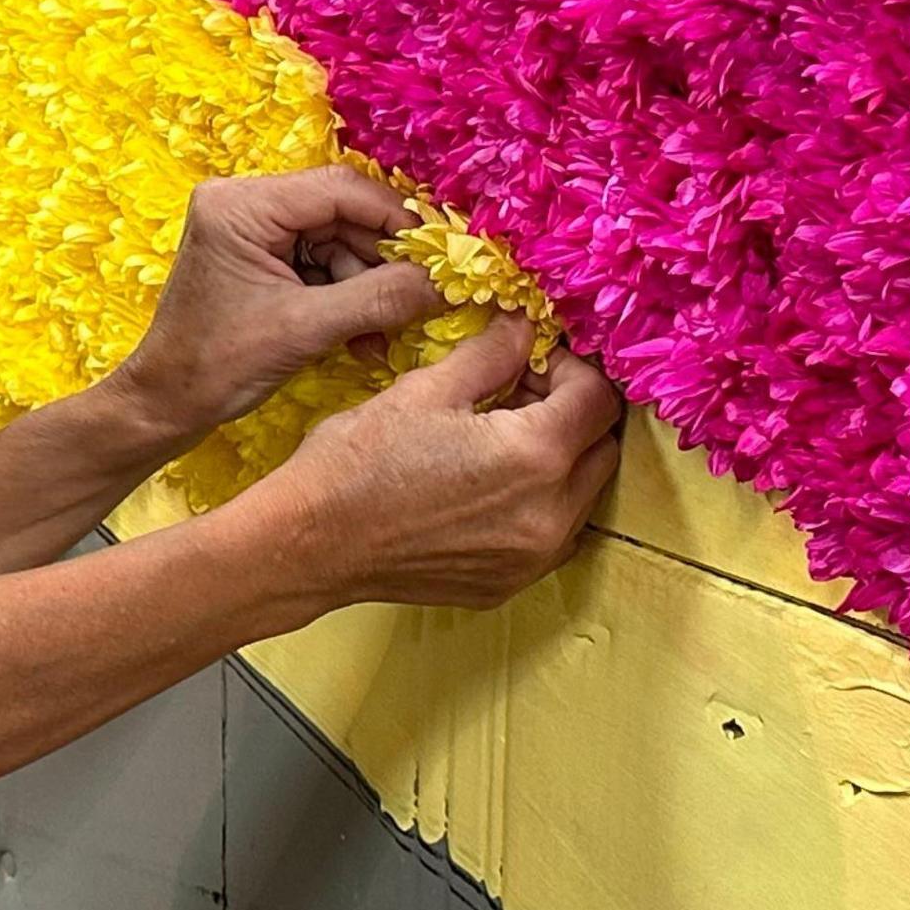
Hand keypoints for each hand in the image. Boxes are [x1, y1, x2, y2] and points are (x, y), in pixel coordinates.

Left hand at [116, 170, 450, 438]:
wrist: (166, 405)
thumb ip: (379, 299)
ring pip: (340, 243)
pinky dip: (347, 299)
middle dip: (382, 262)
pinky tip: (363, 336)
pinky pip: (322, 265)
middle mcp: (245, 205)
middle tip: (422, 298)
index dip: (398, 220)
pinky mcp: (262, 259)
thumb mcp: (305, 330)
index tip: (442, 252)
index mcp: (242, 206)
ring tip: (380, 333)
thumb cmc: (215, 367)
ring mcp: (253, 231)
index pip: (340, 189)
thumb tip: (446, 284)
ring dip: (368, 288)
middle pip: (344, 215)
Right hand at [249, 314, 621, 617]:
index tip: (534, 358)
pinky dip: (537, 504)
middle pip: (602, 449)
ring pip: (582, 495)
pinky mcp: (507, 583)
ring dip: (560, 460)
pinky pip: (550, 535)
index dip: (572, 368)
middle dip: (572, 412)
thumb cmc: (356, 463)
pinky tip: (485, 484)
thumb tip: (525, 326)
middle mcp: (549, 515)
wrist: (308, 545)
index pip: (597, 400)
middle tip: (519, 392)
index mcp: (534, 456)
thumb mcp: (425, 390)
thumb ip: (491, 354)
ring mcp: (531, 558)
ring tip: (500, 438)